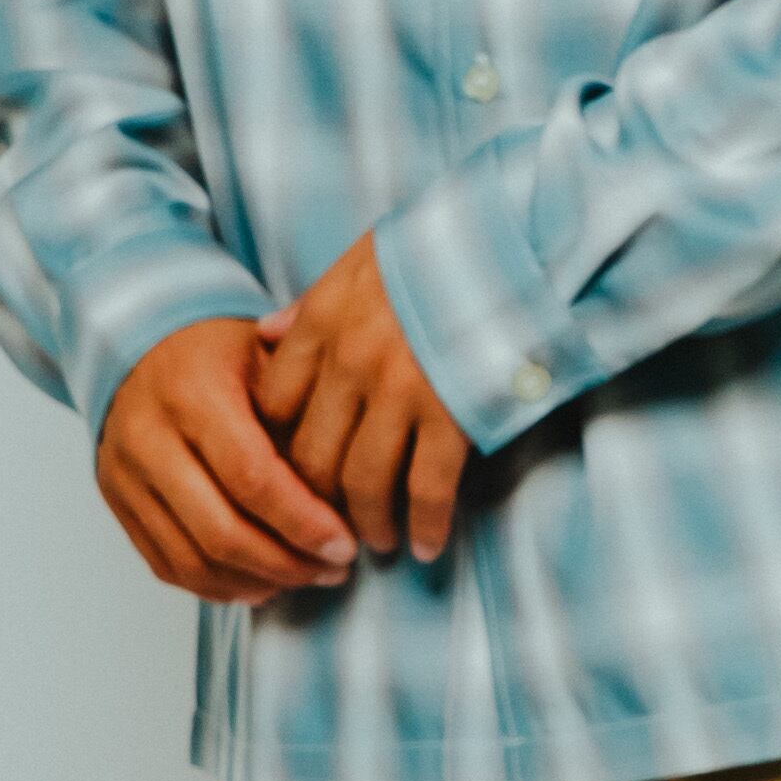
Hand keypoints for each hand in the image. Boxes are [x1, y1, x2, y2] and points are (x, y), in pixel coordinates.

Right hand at [96, 319, 360, 604]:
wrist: (141, 347)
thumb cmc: (219, 353)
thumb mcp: (267, 355)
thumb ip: (305, 412)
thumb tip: (352, 489)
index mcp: (191, 393)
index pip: (252, 478)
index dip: (303, 522)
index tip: (345, 543)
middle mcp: (147, 437)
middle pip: (220, 531)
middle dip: (286, 563)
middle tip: (334, 569)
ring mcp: (124, 476)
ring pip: (193, 560)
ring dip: (257, 581)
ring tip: (305, 577)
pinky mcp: (116, 504)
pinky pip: (168, 566)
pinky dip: (219, 586)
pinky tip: (262, 581)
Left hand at [248, 232, 471, 561]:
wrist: (516, 235)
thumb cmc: (439, 244)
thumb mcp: (361, 257)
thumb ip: (310, 301)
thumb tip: (264, 333)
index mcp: (323, 322)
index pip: (274, 406)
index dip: (276, 447)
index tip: (288, 471)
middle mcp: (352, 364)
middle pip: (311, 458)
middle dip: (314, 505)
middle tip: (324, 529)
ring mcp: (403, 393)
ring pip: (364, 484)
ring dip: (367, 525)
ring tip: (375, 544)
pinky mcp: (454, 415)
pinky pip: (429, 489)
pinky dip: (427, 526)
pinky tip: (428, 546)